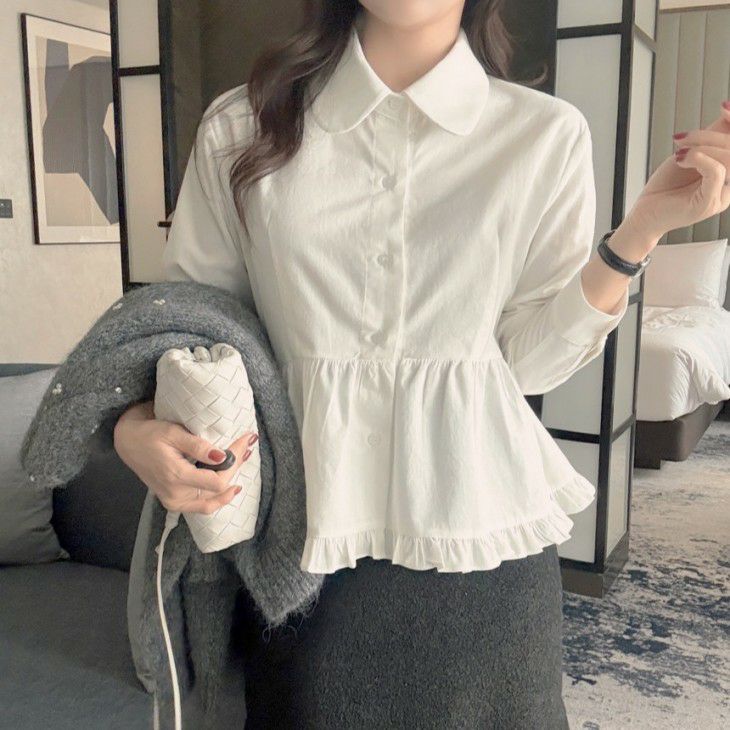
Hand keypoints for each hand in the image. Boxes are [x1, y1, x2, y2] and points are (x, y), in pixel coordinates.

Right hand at [113, 400, 257, 513]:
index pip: (217, 480)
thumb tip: (222, 457)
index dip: (234, 462)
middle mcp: (175, 495)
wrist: (128, 443)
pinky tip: (229, 484)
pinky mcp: (174, 502)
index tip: (244, 441)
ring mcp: (174, 501)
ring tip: (242, 461)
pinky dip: (217, 497)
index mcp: (175, 476)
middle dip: (235, 468)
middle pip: (217, 491)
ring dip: (229, 485)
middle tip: (247, 447)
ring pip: (211, 503)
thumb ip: (198, 446)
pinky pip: (201, 506)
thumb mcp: (173, 433)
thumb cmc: (149, 434)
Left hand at [623, 100, 729, 245]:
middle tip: (681, 137)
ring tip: (678, 151)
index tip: (723, 106)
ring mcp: (722, 196)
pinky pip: (717, 172)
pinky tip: (680, 159)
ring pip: (728, 158)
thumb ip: (711, 137)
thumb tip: (727, 111)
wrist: (644, 215)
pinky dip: (698, 158)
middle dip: (708, 135)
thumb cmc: (665, 188)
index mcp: (728, 173)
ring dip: (701, 145)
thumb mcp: (690, 155)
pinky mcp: (709, 203)